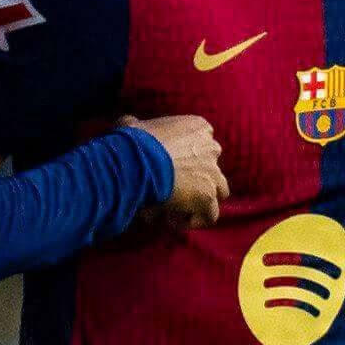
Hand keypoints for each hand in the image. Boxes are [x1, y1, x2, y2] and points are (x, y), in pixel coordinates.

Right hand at [131, 111, 227, 225]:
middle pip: (210, 169)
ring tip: (173, 209)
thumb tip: (127, 124)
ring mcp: (213, 172)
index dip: (186, 161)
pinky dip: (194, 220)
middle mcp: (211, 147)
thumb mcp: (133, 125)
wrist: (137, 161)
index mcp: (199, 127)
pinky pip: (210, 215)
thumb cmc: (133, 142)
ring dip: (198, 201)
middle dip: (194, 181)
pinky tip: (173, 220)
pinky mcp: (209, 195)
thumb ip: (137, 125)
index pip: (201, 145)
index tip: (166, 172)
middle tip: (171, 192)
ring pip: (217, 191)